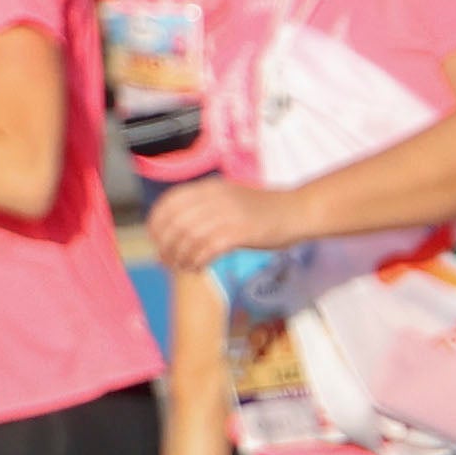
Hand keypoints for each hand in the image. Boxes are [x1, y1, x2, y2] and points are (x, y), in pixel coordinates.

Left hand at [145, 178, 293, 272]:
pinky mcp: (242, 231)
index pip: (169, 203)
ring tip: (182, 266)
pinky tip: (198, 266)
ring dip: (180, 256)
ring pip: (189, 237)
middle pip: (176, 223)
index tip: (157, 241)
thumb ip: (203, 208)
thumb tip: (172, 229)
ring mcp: (230, 214)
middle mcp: (216, 198)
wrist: (298, 211)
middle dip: (166, 246)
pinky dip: (197, 260)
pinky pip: (208, 248)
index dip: (156, 224)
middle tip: (167, 261)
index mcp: (210, 187)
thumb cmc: (263, 209)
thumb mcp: (229, 198)